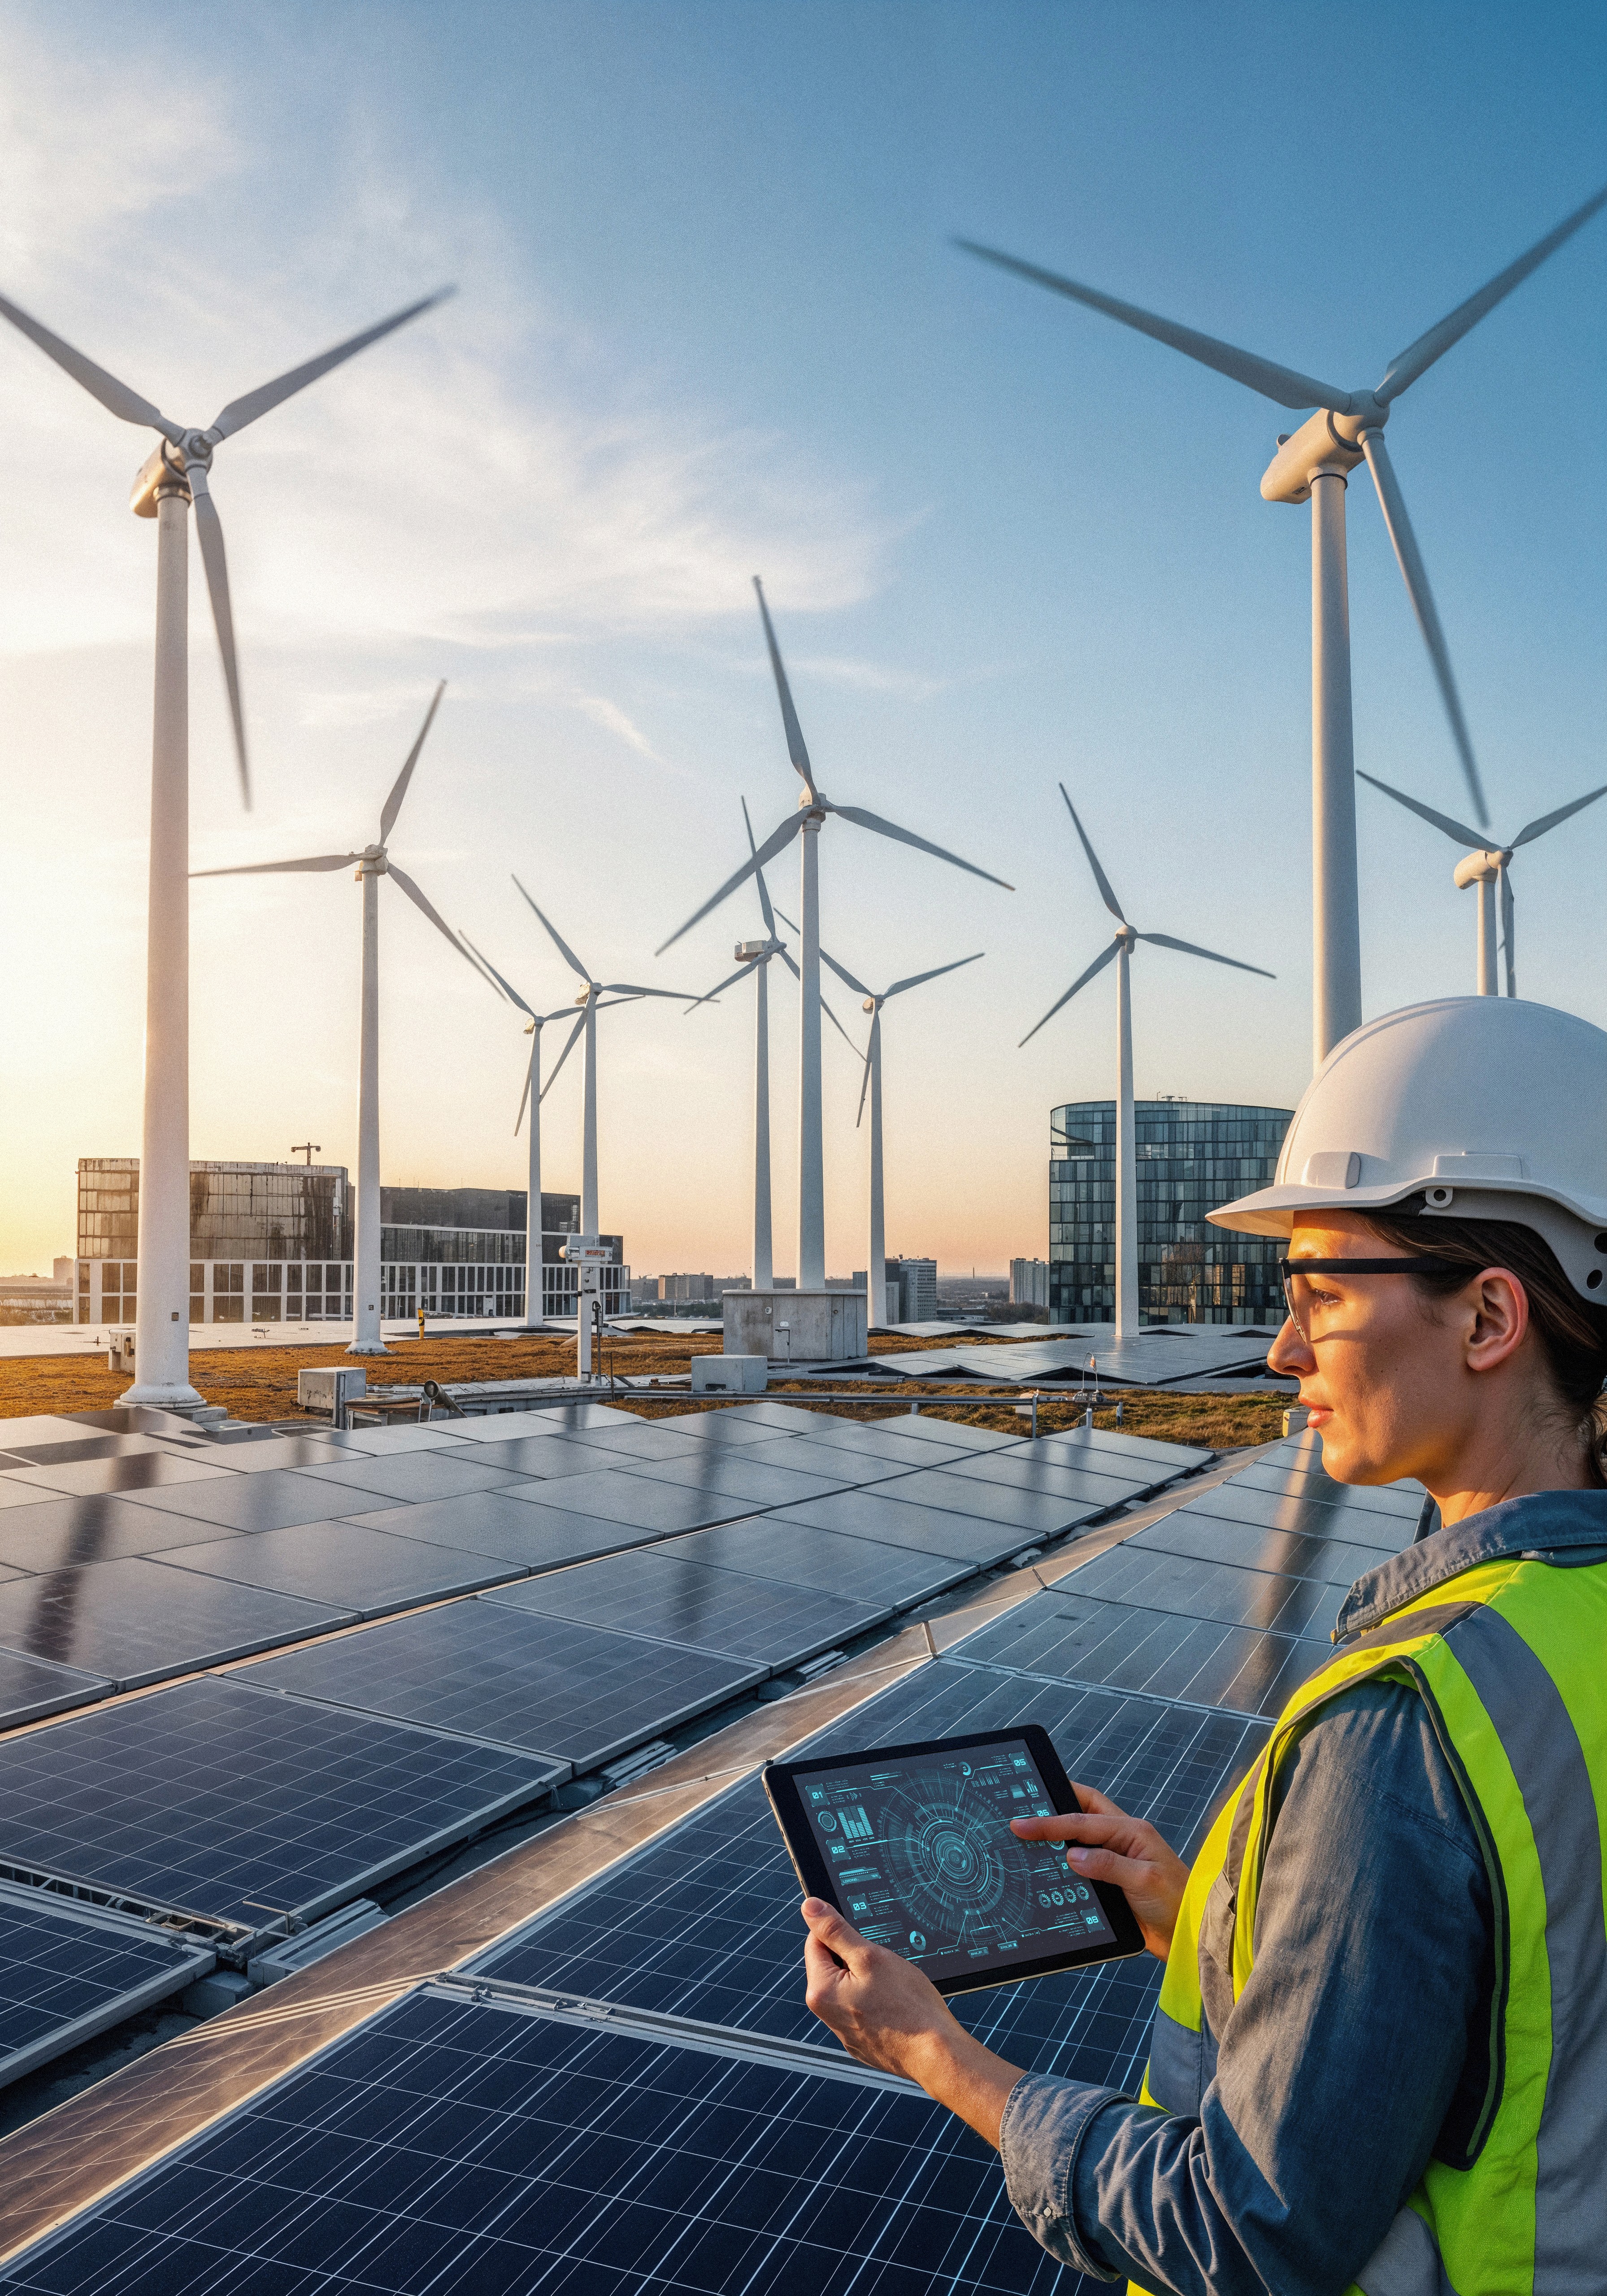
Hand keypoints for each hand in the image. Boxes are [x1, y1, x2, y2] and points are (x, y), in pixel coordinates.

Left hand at [801, 1899, 1022, 2147]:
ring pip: (850, 1988)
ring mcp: (845, 2032)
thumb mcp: (870, 1956)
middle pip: (833, 1966)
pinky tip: (897, 2007)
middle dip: (856, 1958)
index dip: (841, 1932)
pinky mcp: (862, 2042)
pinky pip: (862, 2010)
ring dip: (867, 1980)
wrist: (936, 2055)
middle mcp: (826, 2015)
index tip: (864, 1937)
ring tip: (894, 1988)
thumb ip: (836, 1930)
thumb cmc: (908, 2007)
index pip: (815, 1942)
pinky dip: (876, 2002)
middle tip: (884, 1965)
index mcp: (821, 1991)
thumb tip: (809, 1907)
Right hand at [1011, 1784, 1187, 1960]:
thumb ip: (1108, 1864)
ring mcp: (1116, 1860)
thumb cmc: (1177, 1902)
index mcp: (1132, 1830)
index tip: (1023, 1824)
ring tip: (1028, 1841)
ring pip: (1079, 1840)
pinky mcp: (1111, 1883)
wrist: (1190, 1935)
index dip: (1051, 1821)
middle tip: (1021, 1815)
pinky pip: (1082, 1868)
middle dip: (1052, 1809)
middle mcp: (1122, 1840)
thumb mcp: (1144, 1879)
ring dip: (1057, 1840)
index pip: (1083, 1819)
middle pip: (1081, 1813)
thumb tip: (1072, 1856)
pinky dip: (1063, 1867)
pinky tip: (1048, 1872)